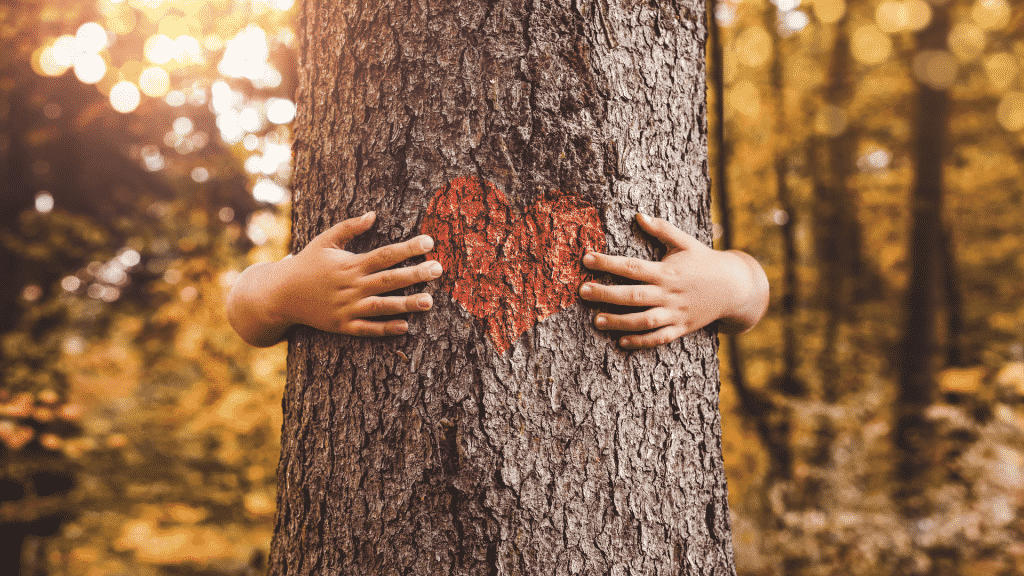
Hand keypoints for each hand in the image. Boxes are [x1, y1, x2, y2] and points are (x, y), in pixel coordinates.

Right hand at [226, 211, 443, 346]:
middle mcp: (351, 286)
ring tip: (430, 301)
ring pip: (382, 306)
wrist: (280, 295)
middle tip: (439, 269)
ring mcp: (347, 308)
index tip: (430, 242)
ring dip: (406, 304)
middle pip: (389, 279)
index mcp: (350, 264)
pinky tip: (406, 327)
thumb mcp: (325, 240)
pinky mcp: (342, 326)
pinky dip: (385, 328)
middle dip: (416, 274)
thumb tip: (374, 215)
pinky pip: (367, 329)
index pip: (385, 254)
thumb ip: (350, 228)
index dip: (408, 248)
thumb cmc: (306, 264)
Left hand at [579, 213, 767, 348]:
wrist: (735, 287)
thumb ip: (662, 230)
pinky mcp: (682, 328)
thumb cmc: (705, 262)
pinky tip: (621, 341)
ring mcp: (676, 313)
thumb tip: (639, 215)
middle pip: (633, 295)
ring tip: (596, 321)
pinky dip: (641, 341)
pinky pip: (659, 338)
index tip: (586, 258)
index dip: (608, 263)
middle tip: (582, 291)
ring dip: (619, 322)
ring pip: (644, 321)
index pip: (632, 266)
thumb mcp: (686, 242)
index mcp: (667, 271)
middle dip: (606, 294)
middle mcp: (669, 293)